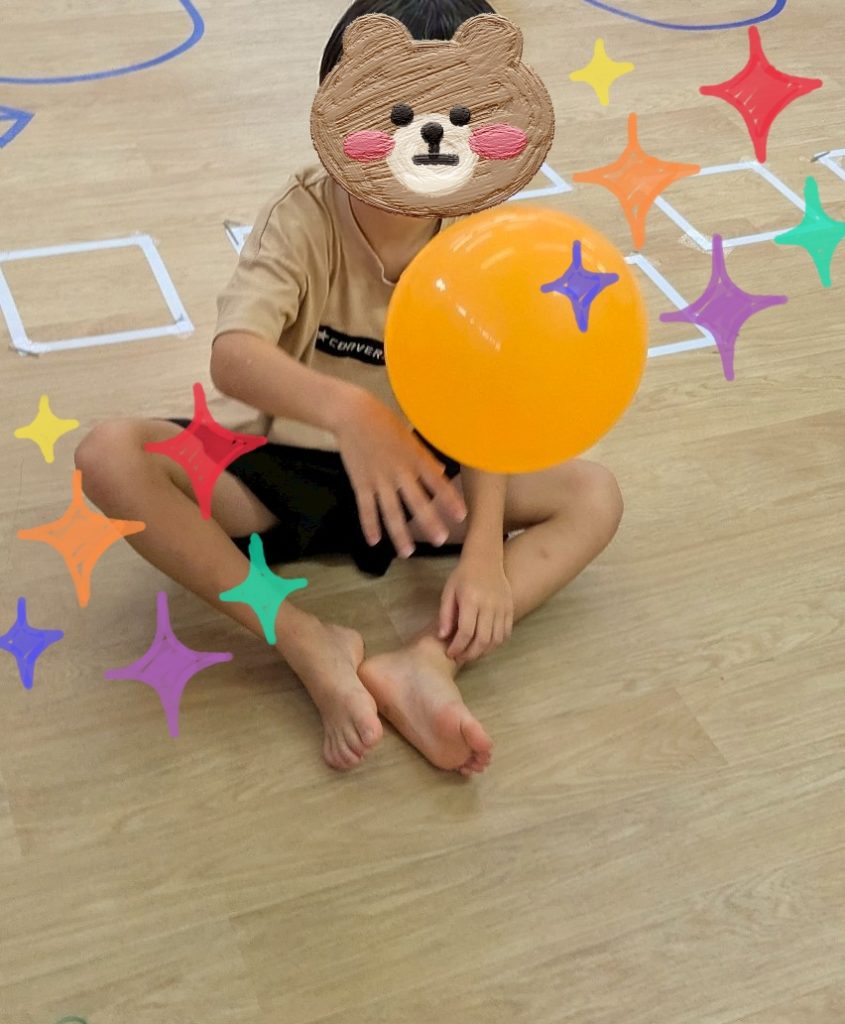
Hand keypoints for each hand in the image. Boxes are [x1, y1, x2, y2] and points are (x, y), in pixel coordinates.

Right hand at [334, 389, 466, 556]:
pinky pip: (366, 508)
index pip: (437, 483)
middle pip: (416, 502)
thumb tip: (441, 471)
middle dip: (429, 522)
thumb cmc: (384, 423)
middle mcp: (400, 472)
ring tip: (407, 552)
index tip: (461, 515)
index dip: (449, 500)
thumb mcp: (410, 437)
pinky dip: (369, 526)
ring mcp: (379, 479)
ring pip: (391, 512)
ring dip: (399, 534)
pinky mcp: (361, 483)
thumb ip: (426, 457)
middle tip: (440, 540)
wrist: (353, 415)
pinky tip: (374, 542)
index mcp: (415, 459)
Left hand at [438, 551, 513, 664]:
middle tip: (461, 657)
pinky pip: (506, 632)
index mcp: (471, 600)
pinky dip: (496, 643)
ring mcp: (502, 607)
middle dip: (470, 654)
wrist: (485, 559)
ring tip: (472, 653)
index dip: (457, 647)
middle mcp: (489, 605)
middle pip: (482, 639)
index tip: (450, 653)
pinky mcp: (510, 608)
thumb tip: (443, 636)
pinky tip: (485, 644)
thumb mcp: (448, 592)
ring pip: (496, 639)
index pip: (466, 632)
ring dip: (484, 651)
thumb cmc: (463, 575)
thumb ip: (445, 615)